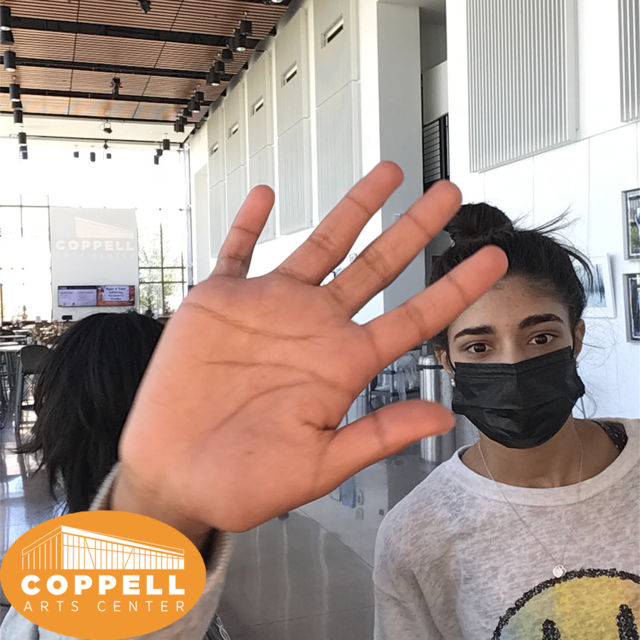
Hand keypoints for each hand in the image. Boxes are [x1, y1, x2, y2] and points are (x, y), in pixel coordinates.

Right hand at [113, 162, 506, 537]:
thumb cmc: (243, 480)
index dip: (455, 288)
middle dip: (413, 229)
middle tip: (449, 195)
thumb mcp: (319, 466)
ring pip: (320, 245)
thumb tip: (443, 419)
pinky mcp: (219, 301)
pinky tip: (264, 196)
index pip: (412, 318)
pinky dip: (248, 223)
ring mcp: (268, 309)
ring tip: (387, 174)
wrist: (177, 474)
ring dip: (353, 209)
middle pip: (376, 266)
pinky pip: (236, 251)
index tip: (492, 259)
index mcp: (342, 364)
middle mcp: (314, 328)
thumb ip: (378, 435)